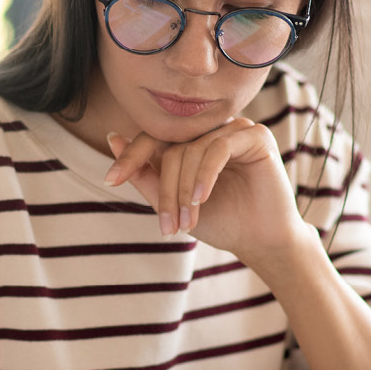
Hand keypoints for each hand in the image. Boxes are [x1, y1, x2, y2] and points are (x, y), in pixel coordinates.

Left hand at [104, 118, 304, 260]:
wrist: (260, 241)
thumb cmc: (221, 221)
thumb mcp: (174, 202)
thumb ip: (145, 173)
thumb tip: (113, 137)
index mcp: (191, 141)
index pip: (154, 138)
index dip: (131, 157)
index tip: (111, 180)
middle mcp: (211, 130)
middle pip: (172, 148)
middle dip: (167, 190)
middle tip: (168, 226)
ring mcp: (234, 129)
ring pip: (193, 150)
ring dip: (185, 190)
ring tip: (188, 221)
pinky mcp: (256, 135)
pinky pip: (219, 147)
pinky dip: (205, 175)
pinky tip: (202, 199)